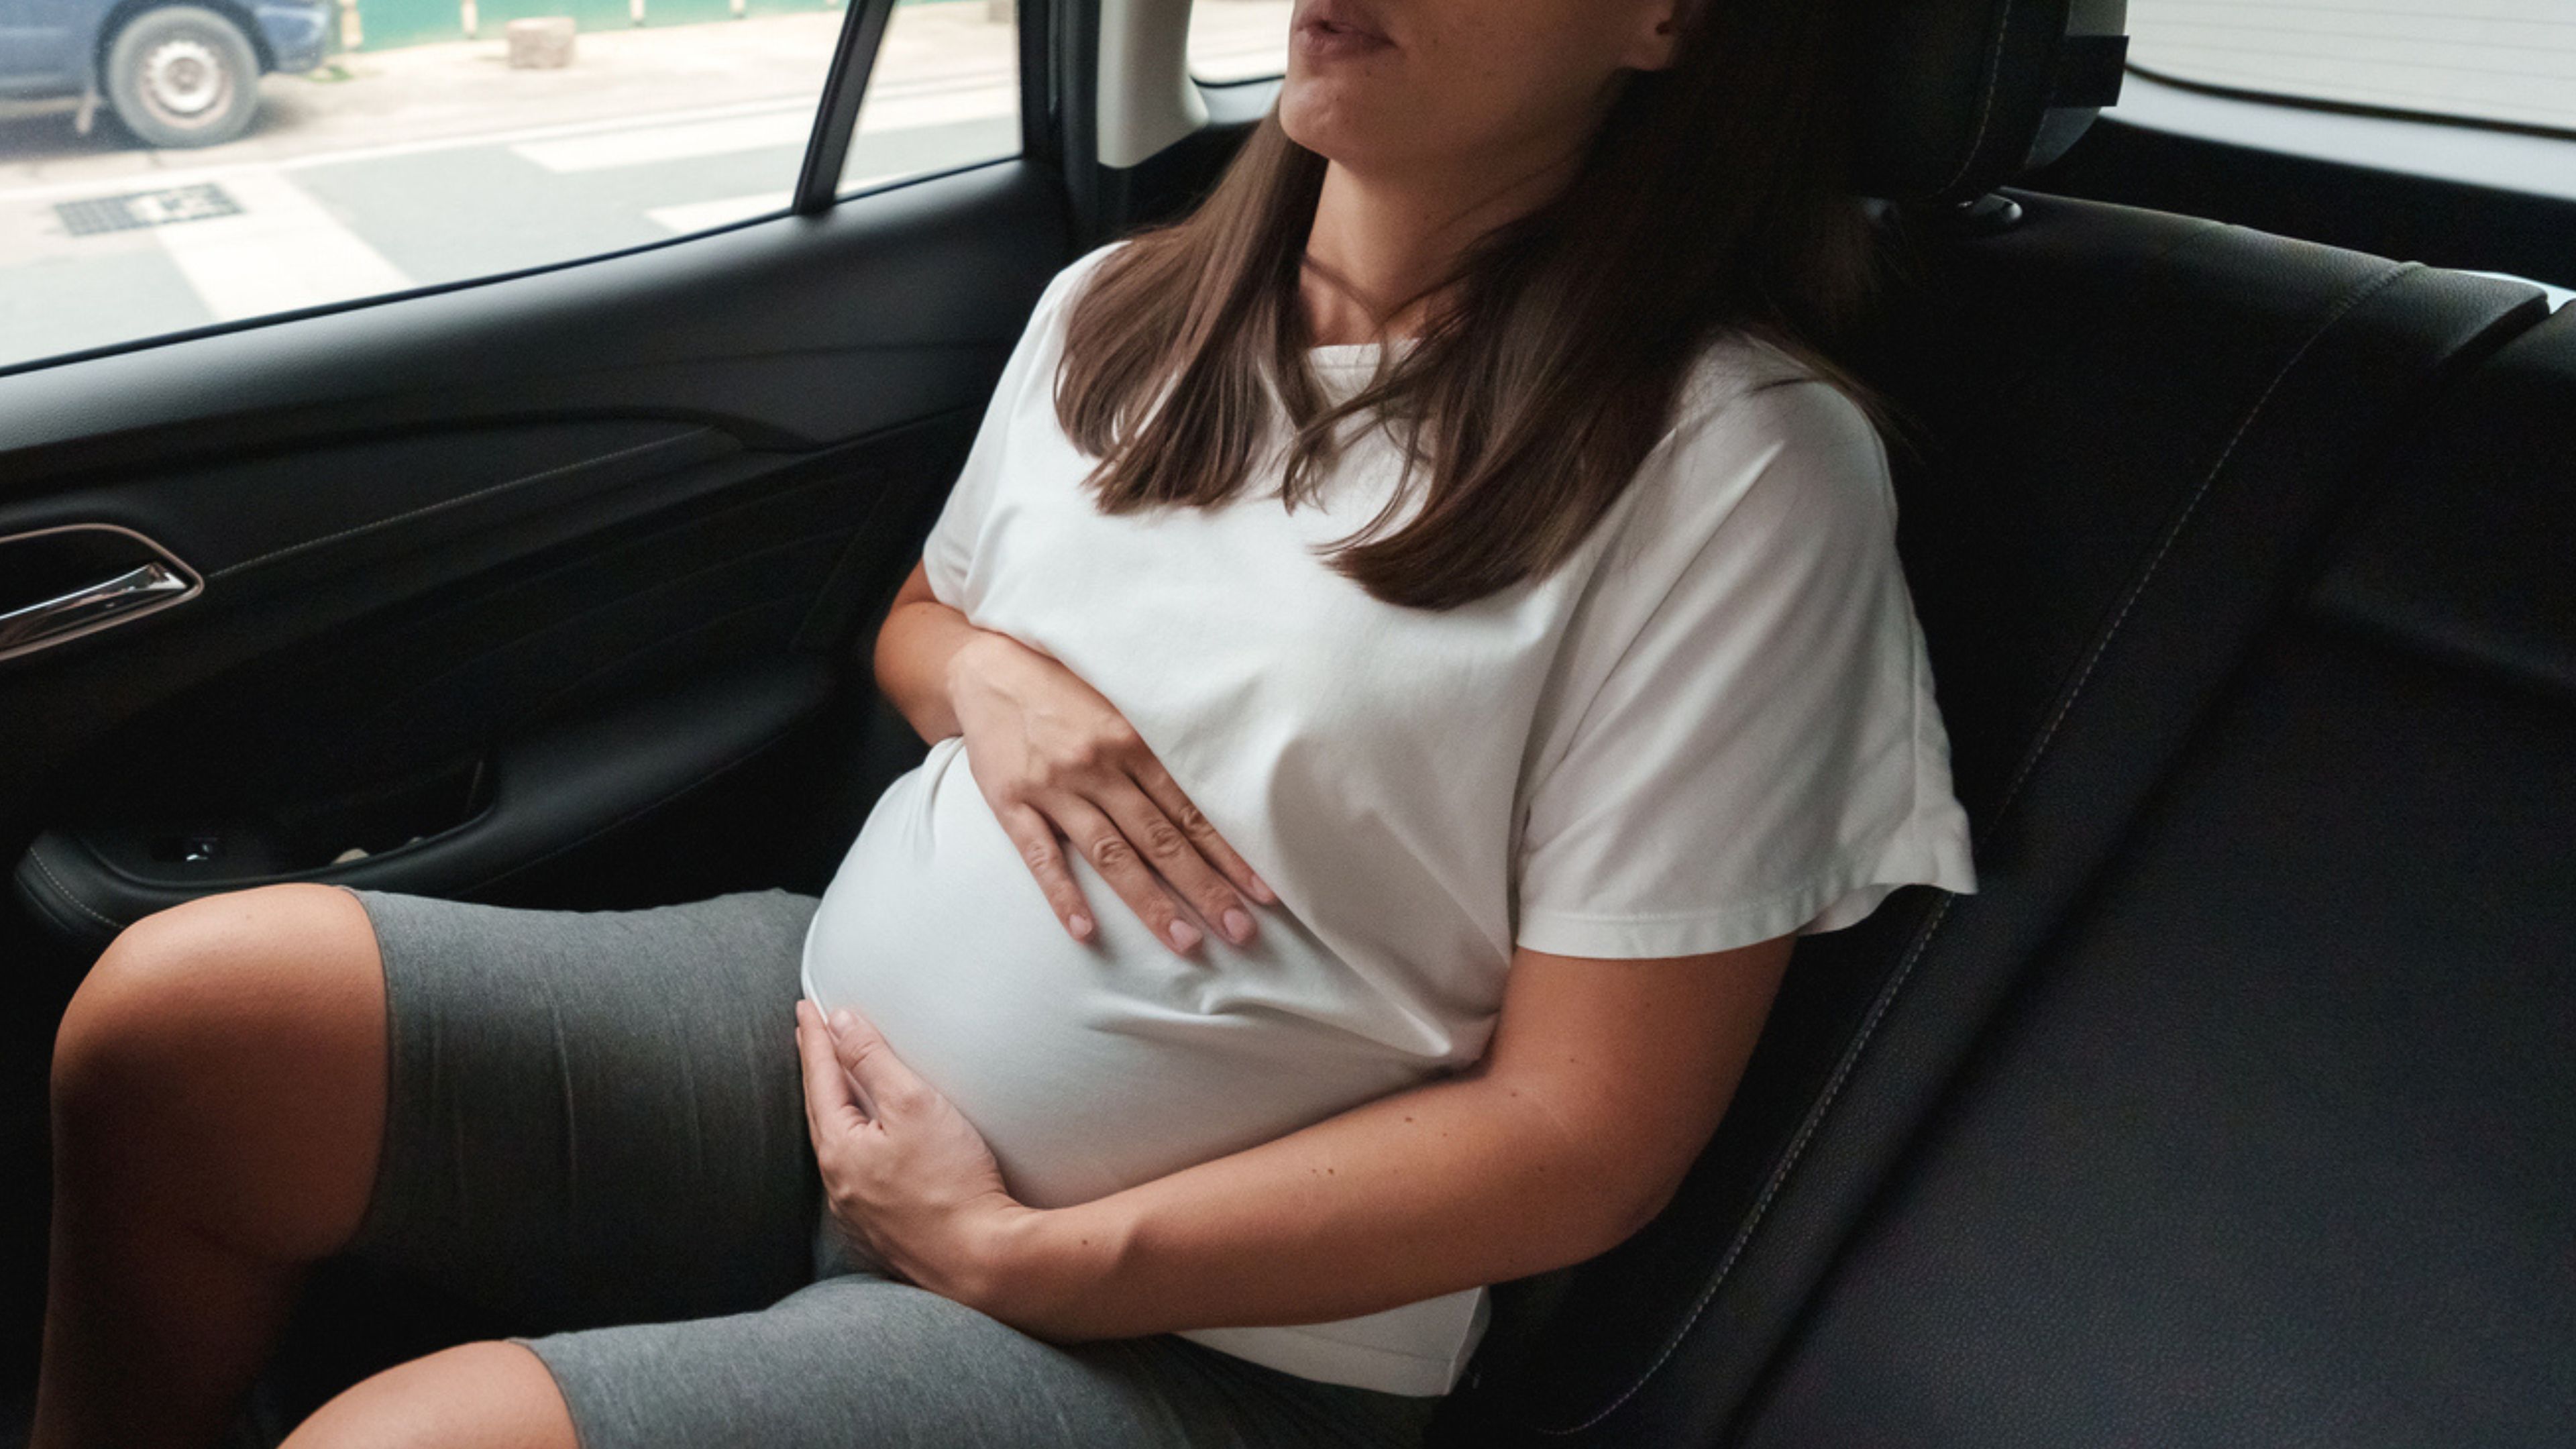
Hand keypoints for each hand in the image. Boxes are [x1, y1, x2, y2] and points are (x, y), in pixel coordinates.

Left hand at [795, 1000, 1031, 1301]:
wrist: (985, 1262)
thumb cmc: (953, 1183)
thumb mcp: (914, 1103)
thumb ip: (873, 1058)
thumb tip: (839, 1023)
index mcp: (839, 1150)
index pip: (820, 1077)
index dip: (814, 1038)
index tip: (806, 1008)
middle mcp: (839, 1185)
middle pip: (822, 1114)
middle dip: (818, 1072)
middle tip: (812, 1038)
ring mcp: (860, 1214)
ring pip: (838, 1149)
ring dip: (835, 1111)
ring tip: (838, 1086)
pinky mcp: (885, 1233)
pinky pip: (858, 1178)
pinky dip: (858, 1149)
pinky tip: (871, 1148)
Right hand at [945, 630, 1274, 955]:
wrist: (986, 668)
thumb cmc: (1065, 688)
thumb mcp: (1120, 704)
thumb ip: (1159, 747)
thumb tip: (1218, 787)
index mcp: (1133, 741)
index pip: (1191, 809)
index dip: (1229, 853)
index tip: (1263, 890)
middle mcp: (1099, 766)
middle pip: (1160, 838)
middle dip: (1205, 888)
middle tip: (1241, 931)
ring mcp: (1054, 787)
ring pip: (1110, 854)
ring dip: (1150, 902)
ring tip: (1185, 942)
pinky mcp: (1011, 802)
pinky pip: (1040, 855)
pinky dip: (1062, 895)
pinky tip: (1085, 931)